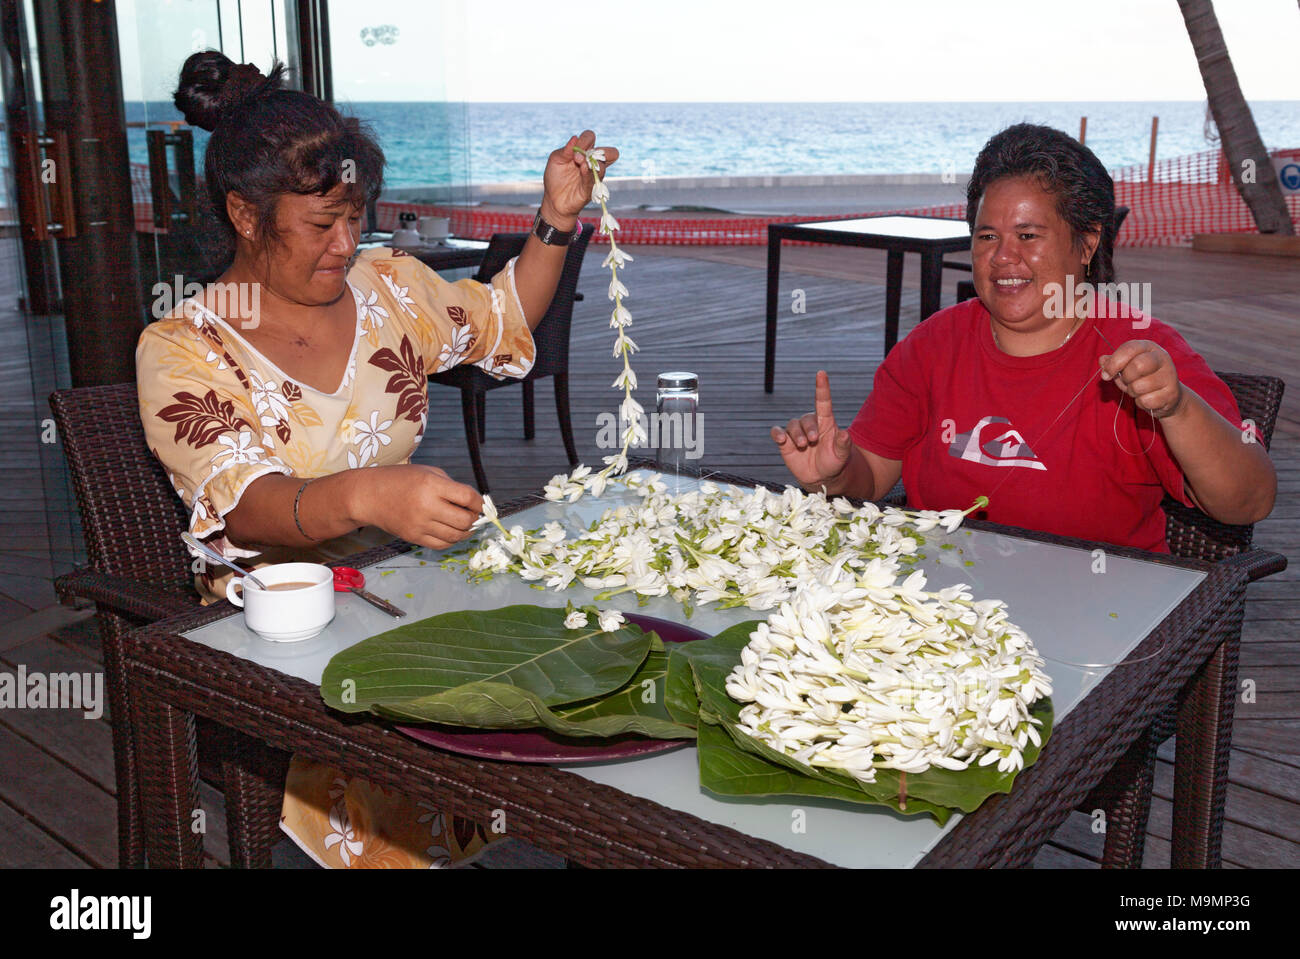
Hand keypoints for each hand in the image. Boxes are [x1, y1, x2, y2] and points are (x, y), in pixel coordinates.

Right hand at [360, 464, 483, 548]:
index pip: (467, 497)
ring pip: (455, 536)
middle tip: (475, 515)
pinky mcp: (414, 537)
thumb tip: (474, 503)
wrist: (369, 496)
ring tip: (466, 524)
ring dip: (466, 532)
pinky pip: (441, 545)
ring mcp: (419, 525)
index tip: (481, 504)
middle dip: (475, 519)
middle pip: (464, 520)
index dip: (479, 502)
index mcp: (431, 485)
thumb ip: (451, 486)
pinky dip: (452, 540)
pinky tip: (452, 532)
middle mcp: (426, 506)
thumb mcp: (428, 472)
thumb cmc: (400, 480)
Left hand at [540, 129, 618, 224]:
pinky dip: (588, 173)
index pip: (591, 137)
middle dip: (601, 151)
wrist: (553, 199)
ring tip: (578, 163)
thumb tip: (575, 138)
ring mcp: (594, 177)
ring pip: (603, 166)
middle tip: (582, 156)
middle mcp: (593, 163)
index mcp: (584, 152)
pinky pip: (595, 179)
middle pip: (611, 152)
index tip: (573, 149)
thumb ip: (565, 150)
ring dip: (591, 162)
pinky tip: (581, 170)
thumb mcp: (556, 160)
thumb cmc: (555, 177)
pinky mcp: (591, 190)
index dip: (585, 140)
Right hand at [770, 370, 854, 488]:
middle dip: (808, 428)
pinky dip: (777, 434)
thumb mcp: (842, 455)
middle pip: (805, 418)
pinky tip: (781, 439)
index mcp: (825, 422)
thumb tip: (844, 433)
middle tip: (813, 441)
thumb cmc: (834, 461)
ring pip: (792, 425)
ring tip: (802, 446)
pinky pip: (777, 432)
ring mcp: (796, 433)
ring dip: (796, 434)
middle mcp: (810, 424)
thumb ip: (843, 444)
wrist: (820, 477)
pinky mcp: (784, 442)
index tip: (821, 373)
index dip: (822, 387)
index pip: (823, 401)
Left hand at [1100, 340, 1184, 418]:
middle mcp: (1162, 358)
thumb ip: (1113, 363)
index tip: (1106, 374)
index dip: (1114, 362)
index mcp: (1149, 347)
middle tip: (1128, 382)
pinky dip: (1141, 403)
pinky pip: (1146, 401)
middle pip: (1137, 366)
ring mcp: (1170, 375)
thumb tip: (1102, 360)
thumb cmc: (1142, 378)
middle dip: (1126, 378)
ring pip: (1139, 386)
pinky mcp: (1171, 393)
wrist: (1167, 396)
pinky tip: (1148, 398)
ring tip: (1139, 390)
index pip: (1129, 348)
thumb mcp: (1125, 368)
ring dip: (1133, 392)